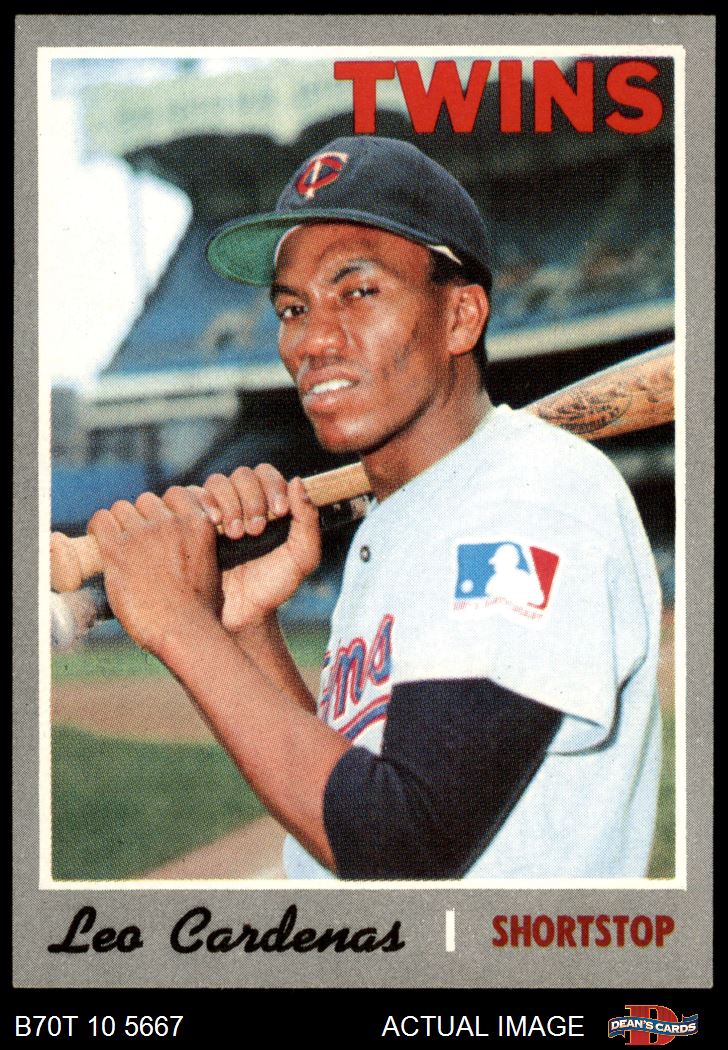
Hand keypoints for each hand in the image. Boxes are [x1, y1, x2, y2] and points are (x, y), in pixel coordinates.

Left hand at [88, 489, 221, 654]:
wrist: (184, 631)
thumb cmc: (199, 610)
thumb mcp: (211, 566)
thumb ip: (197, 544)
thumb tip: (180, 540)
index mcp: (198, 524)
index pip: (175, 494)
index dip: (165, 509)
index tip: (161, 524)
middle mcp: (171, 523)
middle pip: (146, 501)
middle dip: (142, 518)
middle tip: (139, 542)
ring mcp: (143, 535)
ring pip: (122, 508)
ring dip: (120, 524)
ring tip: (120, 545)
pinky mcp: (117, 549)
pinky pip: (101, 520)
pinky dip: (98, 528)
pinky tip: (101, 542)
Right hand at [196, 465, 320, 630]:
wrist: (238, 615)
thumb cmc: (271, 587)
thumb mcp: (300, 558)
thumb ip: (308, 523)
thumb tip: (298, 481)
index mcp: (266, 504)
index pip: (266, 474)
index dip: (272, 486)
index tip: (279, 512)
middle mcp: (239, 503)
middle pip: (241, 475)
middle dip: (251, 498)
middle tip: (255, 530)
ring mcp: (213, 511)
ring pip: (216, 482)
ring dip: (228, 503)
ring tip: (236, 534)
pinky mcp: (189, 522)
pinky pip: (189, 497)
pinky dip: (203, 505)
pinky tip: (213, 527)